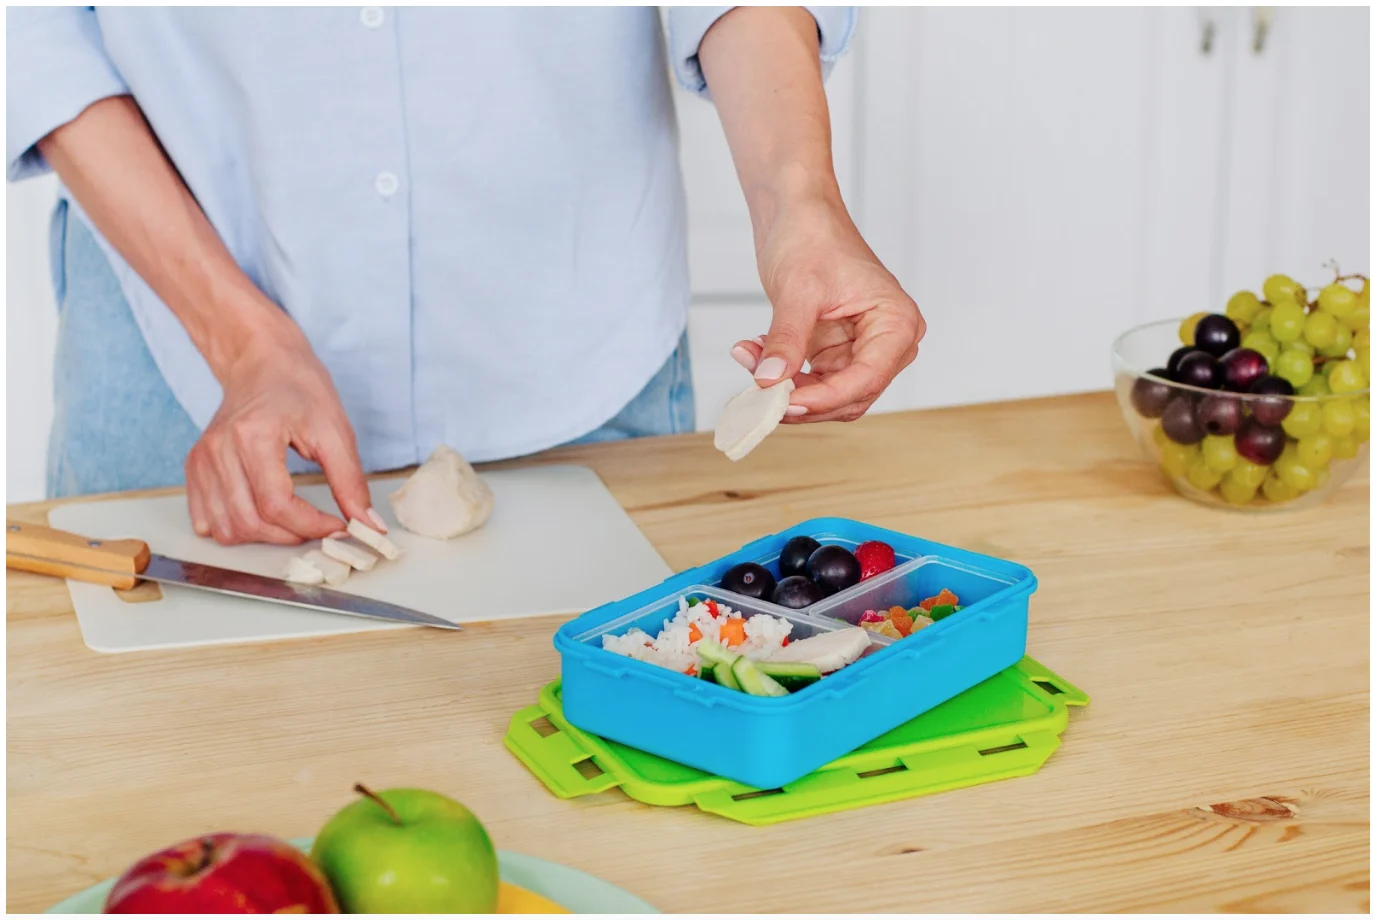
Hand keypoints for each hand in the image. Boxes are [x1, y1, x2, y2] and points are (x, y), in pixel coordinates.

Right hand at [184, 330, 378, 545]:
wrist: (261, 361)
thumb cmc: (299, 388)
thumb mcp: (335, 431)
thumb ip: (350, 482)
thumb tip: (368, 525)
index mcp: (252, 436)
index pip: (277, 505)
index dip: (312, 526)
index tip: (339, 527)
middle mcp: (218, 450)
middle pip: (250, 522)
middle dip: (292, 535)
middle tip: (320, 525)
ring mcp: (201, 460)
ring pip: (227, 529)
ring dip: (265, 537)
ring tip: (293, 521)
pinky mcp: (194, 468)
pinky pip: (207, 520)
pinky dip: (236, 529)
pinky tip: (261, 516)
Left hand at [730, 194, 925, 422]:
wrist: (797, 215)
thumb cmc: (812, 236)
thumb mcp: (798, 290)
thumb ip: (787, 339)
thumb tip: (770, 381)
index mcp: (896, 322)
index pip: (868, 378)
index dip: (826, 397)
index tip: (786, 402)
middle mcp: (887, 342)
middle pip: (851, 396)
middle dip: (805, 398)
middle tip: (761, 391)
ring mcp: (861, 349)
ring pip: (829, 395)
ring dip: (788, 388)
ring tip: (751, 358)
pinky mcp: (835, 351)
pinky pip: (811, 381)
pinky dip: (782, 375)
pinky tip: (756, 353)